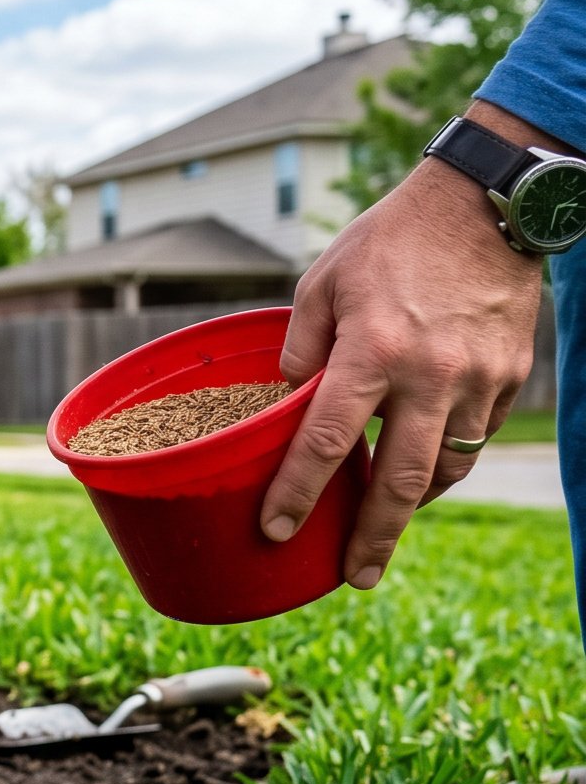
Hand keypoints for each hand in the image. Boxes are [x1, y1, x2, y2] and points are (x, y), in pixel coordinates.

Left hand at [260, 101, 545, 585]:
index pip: (328, 441)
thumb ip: (301, 347)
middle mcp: (429, 374)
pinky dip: (446, 462)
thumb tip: (286, 399)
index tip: (275, 529)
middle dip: (372, 537)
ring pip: (446, 467)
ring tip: (382, 529)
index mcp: (372, 350)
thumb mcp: (322, 283)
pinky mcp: (509, 375)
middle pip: (399, 481)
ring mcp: (477, 379)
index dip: (298, 492)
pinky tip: (423, 472)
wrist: (482, 206)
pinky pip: (474, 437)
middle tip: (352, 577)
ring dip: (413, 504)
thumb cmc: (390, 241)